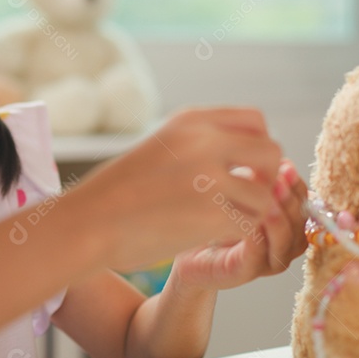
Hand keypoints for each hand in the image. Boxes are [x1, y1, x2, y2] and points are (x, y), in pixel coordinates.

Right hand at [61, 107, 284, 271]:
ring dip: (252, 212)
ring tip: (226, 221)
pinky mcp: (211, 214)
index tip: (245, 168)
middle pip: (270, 152)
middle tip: (245, 197)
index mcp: (191, 120)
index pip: (255, 121)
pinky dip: (238, 234)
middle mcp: (204, 142)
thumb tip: (238, 153)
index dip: (259, 146)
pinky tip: (216, 236)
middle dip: (265, 178)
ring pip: (264, 194)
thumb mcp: (158, 146)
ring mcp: (210, 177)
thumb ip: (197, 142)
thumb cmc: (116, 192)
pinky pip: (249, 224)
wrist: (88, 223)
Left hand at [170, 159, 308, 291]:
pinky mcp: (244, 271)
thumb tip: (275, 152)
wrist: (181, 245)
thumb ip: (259, 175)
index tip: (285, 163)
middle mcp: (283, 243)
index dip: (298, 184)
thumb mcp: (238, 187)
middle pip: (302, 222)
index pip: (306, 202)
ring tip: (268, 196)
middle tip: (279, 177)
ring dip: (280, 217)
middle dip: (292, 198)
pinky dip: (258, 235)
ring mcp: (266, 261)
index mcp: (287, 222)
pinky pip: (259, 254)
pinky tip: (248, 217)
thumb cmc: (211, 212)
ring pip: (287, 241)